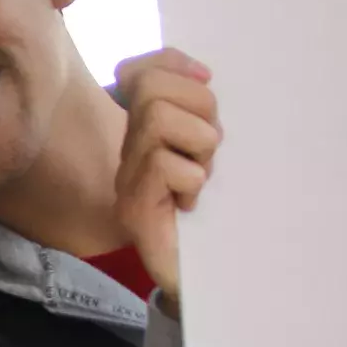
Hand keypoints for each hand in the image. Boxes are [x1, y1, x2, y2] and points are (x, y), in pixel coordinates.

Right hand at [113, 49, 219, 305]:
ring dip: (199, 144)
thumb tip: (204, 77)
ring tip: (203, 175)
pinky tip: (192, 203)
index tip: (208, 79)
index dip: (172, 63)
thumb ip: (206, 117)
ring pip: (158, 120)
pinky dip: (192, 180)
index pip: (141, 70)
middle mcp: (130, 151)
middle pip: (150, 87)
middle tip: (209, 147)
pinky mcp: (134, 211)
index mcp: (148, 132)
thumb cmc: (219, 218)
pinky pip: (164, 165)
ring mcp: (127, 181)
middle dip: (198, 106)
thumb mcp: (217, 153)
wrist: (211, 283)